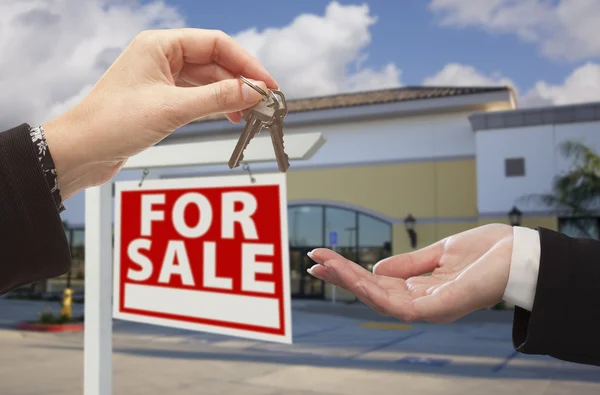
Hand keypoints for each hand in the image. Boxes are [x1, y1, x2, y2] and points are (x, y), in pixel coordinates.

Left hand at [42, 28, 276, 198]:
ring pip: (208, 81)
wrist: (81, 152)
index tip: (266, 83)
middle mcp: (162, 57)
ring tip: (250, 113)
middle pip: (214, 62)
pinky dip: (215, 105)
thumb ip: (217, 98)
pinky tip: (229, 116)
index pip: (215, 44)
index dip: (246, 63)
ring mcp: (161, 78)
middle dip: (241, 81)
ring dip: (230, 95)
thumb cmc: (112, 123)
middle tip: (263, 102)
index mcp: (160, 45)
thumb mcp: (172, 109)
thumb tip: (253, 91)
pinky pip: (197, 96)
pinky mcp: (161, 99)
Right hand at [307, 224, 513, 322]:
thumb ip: (410, 264)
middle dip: (341, 277)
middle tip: (312, 260)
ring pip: (380, 300)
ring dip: (350, 282)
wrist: (523, 253)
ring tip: (324, 265)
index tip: (324, 257)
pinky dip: (374, 292)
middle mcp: (422, 302)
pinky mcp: (440, 307)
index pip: (377, 284)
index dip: (350, 272)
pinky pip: (400, 305)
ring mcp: (431, 307)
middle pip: (372, 292)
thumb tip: (376, 270)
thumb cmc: (488, 253)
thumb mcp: (440, 253)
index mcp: (422, 289)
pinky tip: (356, 278)